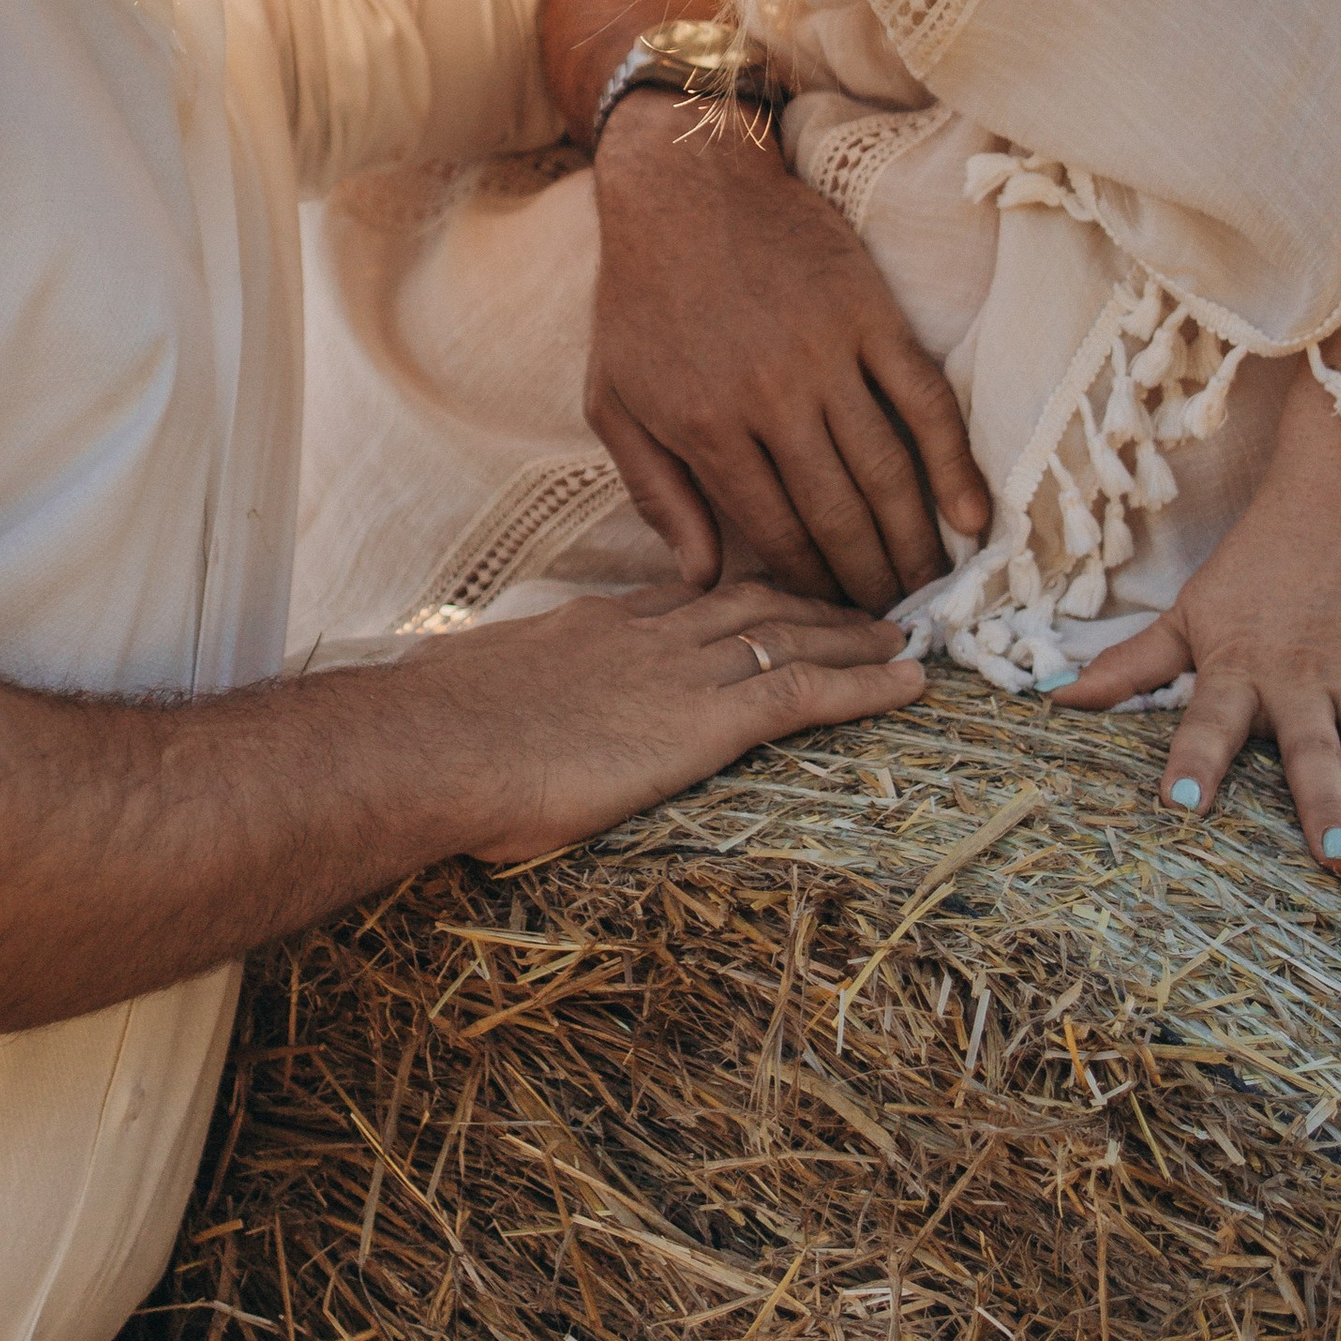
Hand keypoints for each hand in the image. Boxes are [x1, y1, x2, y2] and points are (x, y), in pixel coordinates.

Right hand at [410, 578, 922, 864]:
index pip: (682, 601)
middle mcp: (646, 635)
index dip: (736, 597)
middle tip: (862, 603)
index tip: (770, 595)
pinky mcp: (704, 720)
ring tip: (902, 634)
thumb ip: (492, 697)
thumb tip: (465, 712)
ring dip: (853, 634)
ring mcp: (679, 671)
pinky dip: (866, 685)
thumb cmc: (429, 736)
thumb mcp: (467, 698)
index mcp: (590, 627)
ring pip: (790, 636)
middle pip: (748, 603)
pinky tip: (911, 684)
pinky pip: (804, 692)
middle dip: (810, 601)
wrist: (431, 745)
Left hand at [586, 96, 988, 611]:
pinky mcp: (870, 317)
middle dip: (870, 581)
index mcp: (705, 426)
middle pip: (838, 515)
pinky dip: (954, 462)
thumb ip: (654, 494)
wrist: (686, 188)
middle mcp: (771, 399)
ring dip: (916, 539)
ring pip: (887, 471)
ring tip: (932, 586)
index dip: (809, 586)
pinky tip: (973, 515)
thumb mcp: (612, 402)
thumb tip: (700, 578)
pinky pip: (925, 401)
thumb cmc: (641, 300)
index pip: (774, 534)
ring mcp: (827, 355)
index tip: (831, 618)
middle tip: (893, 620)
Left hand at [1053, 459, 1340, 866]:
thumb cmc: (1254, 569)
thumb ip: (1127, 666)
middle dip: (1324, 805)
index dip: (1194, 761)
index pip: (1208, 720)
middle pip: (1313, 751)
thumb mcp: (1188, 614)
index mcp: (1239, 670)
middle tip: (1338, 862)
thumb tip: (1052, 703)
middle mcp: (1303, 683)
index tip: (1179, 806)